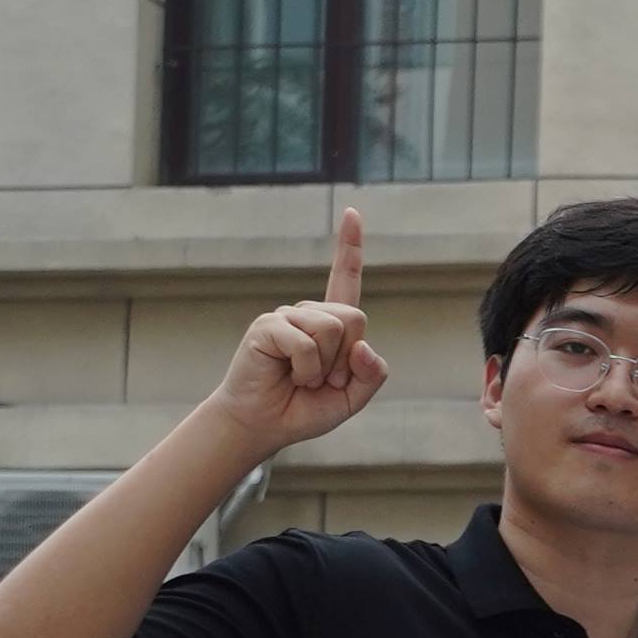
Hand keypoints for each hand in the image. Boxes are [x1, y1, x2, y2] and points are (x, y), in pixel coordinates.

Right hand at [203, 211, 385, 459]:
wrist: (265, 425)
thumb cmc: (305, 408)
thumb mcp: (353, 397)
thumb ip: (372, 374)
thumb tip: (363, 347)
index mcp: (332, 325)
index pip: (345, 279)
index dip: (349, 247)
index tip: (352, 212)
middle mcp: (309, 313)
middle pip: (355, 317)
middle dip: (348, 358)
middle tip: (324, 380)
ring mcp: (286, 316)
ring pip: (333, 328)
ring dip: (326, 367)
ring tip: (303, 380)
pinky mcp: (267, 326)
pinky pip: (306, 343)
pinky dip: (306, 370)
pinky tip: (288, 377)